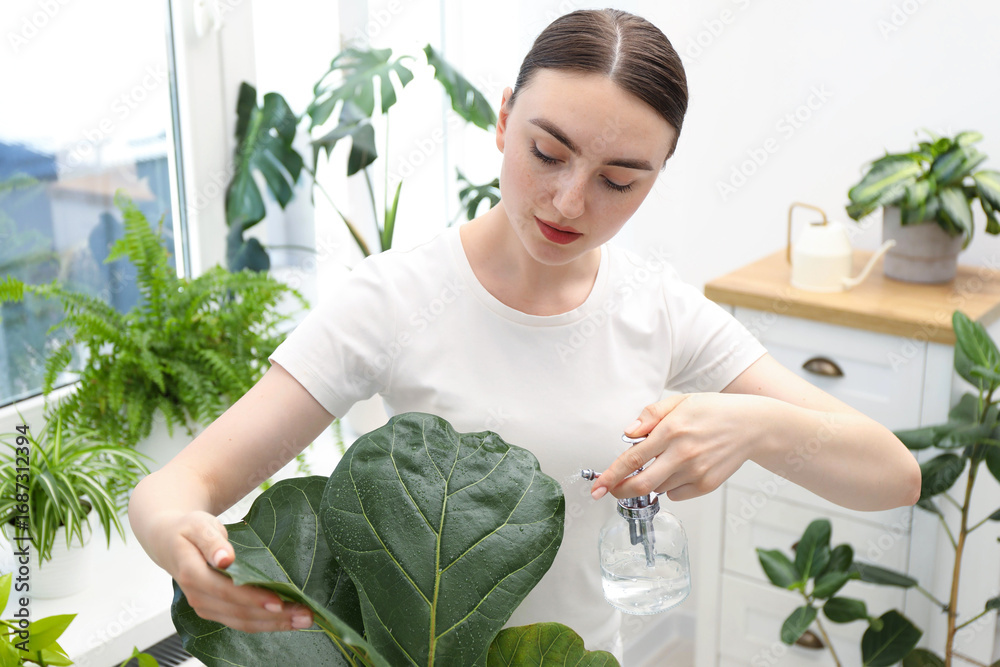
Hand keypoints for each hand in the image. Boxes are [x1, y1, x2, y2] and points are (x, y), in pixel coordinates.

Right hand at [163, 511, 313, 632]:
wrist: (168, 541)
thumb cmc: (188, 529)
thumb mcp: (199, 525)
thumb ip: (212, 541)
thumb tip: (225, 558)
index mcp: (192, 574)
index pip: (226, 591)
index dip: (253, 598)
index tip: (279, 601)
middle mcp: (197, 596)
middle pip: (239, 612)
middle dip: (274, 617)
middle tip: (306, 615)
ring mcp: (205, 607)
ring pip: (242, 622)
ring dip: (274, 624)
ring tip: (304, 620)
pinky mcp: (214, 611)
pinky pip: (241, 621)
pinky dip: (265, 623)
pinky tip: (287, 621)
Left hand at [590, 392, 770, 501]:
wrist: (752, 425)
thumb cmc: (714, 411)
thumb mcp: (679, 401)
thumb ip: (650, 416)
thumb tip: (628, 434)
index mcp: (672, 429)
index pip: (632, 458)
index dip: (611, 475)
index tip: (596, 486)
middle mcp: (683, 453)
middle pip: (641, 484)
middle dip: (620, 491)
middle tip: (610, 490)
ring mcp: (696, 472)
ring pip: (658, 488)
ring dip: (650, 481)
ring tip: (664, 461)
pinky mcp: (707, 485)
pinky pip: (676, 494)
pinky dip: (670, 487)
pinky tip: (681, 469)